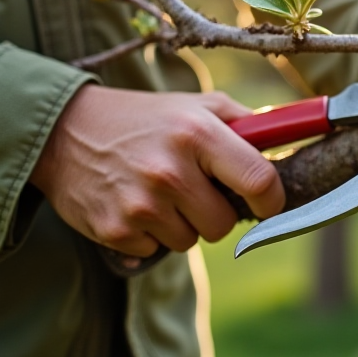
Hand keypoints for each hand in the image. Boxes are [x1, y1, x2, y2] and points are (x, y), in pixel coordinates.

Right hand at [31, 86, 284, 256]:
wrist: (63, 132)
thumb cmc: (145, 118)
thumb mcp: (196, 106)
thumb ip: (246, 122)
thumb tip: (294, 136)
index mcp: (197, 134)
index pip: (259, 180)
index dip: (272, 200)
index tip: (268, 202)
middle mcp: (170, 170)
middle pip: (225, 224)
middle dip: (217, 212)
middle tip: (195, 190)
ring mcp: (140, 204)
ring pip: (191, 240)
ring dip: (182, 224)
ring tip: (159, 192)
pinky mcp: (114, 231)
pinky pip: (156, 250)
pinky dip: (150, 235)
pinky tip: (133, 204)